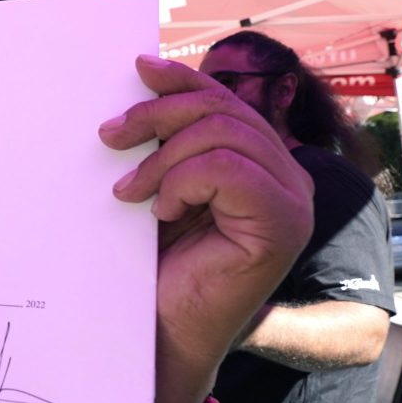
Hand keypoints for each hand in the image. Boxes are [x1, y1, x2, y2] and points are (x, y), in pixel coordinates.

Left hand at [99, 55, 313, 402]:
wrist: (159, 333)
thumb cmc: (155, 266)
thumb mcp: (158, 186)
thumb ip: (167, 140)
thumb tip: (144, 72)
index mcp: (262, 164)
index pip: (225, 103)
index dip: (182, 80)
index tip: (136, 69)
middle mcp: (288, 178)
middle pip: (223, 111)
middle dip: (158, 116)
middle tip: (109, 138)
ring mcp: (293, 202)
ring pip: (224, 135)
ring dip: (161, 158)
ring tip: (128, 192)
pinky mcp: (283, 227)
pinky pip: (229, 171)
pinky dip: (184, 183)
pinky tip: (161, 212)